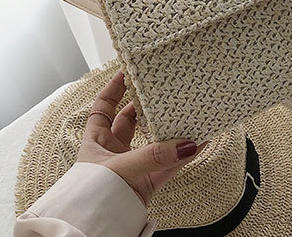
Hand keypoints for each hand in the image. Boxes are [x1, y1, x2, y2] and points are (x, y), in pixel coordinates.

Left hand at [76, 70, 207, 206]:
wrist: (93, 232)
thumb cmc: (91, 198)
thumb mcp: (121, 168)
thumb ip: (154, 155)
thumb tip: (188, 144)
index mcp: (96, 141)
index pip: (103, 107)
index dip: (114, 88)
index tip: (128, 72)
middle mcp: (114, 151)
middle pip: (132, 120)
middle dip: (147, 106)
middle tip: (163, 91)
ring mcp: (132, 166)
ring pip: (155, 142)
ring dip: (170, 131)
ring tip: (187, 114)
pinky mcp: (147, 183)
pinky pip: (169, 164)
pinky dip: (184, 155)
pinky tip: (199, 143)